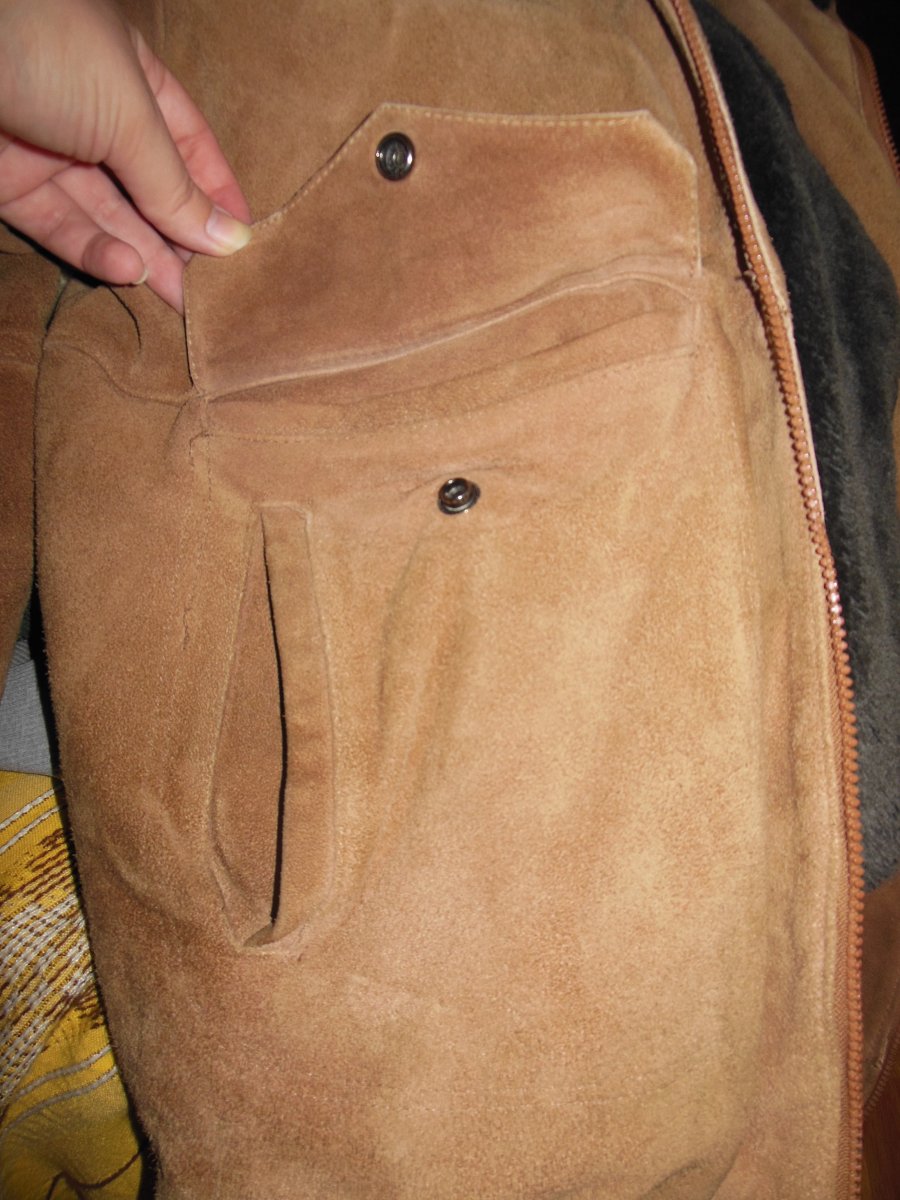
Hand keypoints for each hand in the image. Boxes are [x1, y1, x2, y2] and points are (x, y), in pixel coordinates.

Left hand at [0, 0, 250, 310]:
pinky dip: (95, 252)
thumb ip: (176, 186)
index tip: (244, 245)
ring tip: (180, 297)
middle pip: (150, 190)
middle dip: (182, 239)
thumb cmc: (48, 48)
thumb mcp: (129, 116)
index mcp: (131, 77)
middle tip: (215, 289)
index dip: (217, 194)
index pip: (189, 144)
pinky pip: (62, 227)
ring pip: (109, 218)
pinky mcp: (11, 187)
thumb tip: (231, 241)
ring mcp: (51, 153)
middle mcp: (93, 116)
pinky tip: (129, 270)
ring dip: (146, 257)